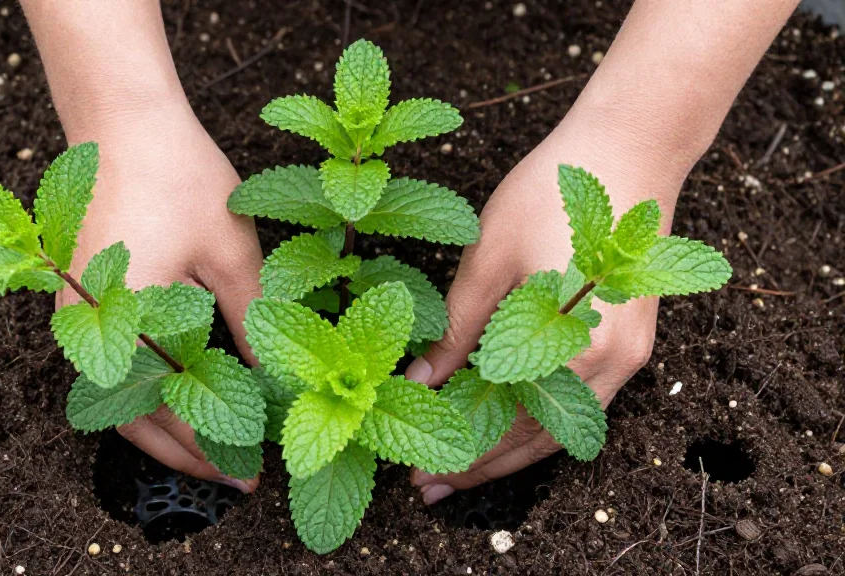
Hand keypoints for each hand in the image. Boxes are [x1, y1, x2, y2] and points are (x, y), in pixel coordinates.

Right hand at [58, 106, 262, 492]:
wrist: (122, 118)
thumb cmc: (178, 174)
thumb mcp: (231, 250)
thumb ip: (253, 320)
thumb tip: (277, 380)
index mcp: (123, 319)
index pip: (164, 412)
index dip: (208, 450)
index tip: (248, 473)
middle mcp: (87, 326)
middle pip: (129, 418)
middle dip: (182, 453)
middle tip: (231, 474)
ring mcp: (77, 312)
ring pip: (116, 395)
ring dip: (162, 425)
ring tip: (212, 446)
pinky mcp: (82, 296)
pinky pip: (111, 363)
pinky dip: (146, 388)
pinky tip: (183, 390)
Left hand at [406, 123, 687, 503]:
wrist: (630, 144)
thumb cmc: (552, 191)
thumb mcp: (489, 259)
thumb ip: (456, 331)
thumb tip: (419, 384)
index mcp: (576, 342)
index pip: (509, 425)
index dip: (463, 455)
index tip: (418, 478)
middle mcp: (614, 360)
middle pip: (541, 438)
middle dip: (482, 465)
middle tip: (430, 486)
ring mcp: (631, 353)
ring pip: (564, 425)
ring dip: (511, 448)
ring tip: (460, 465)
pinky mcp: (633, 339)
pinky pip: (583, 400)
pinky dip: (540, 419)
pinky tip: (503, 422)